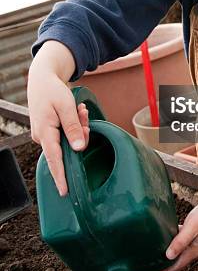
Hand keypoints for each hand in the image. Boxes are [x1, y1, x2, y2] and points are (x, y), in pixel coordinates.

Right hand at [28, 44, 89, 196]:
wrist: (42, 79)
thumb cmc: (53, 91)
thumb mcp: (66, 106)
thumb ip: (73, 127)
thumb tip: (78, 148)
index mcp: (45, 132)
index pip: (55, 160)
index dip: (61, 177)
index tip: (66, 192)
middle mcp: (42, 137)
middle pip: (67, 148)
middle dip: (80, 134)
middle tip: (82, 114)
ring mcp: (44, 135)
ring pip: (68, 140)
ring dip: (78, 127)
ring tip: (79, 109)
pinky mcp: (48, 131)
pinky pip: (65, 134)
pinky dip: (74, 125)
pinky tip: (77, 112)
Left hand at [155, 188, 197, 270]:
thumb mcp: (192, 226)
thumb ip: (180, 241)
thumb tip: (168, 256)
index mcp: (195, 251)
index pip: (176, 266)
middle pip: (178, 262)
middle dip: (165, 264)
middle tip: (151, 263)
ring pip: (182, 253)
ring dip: (171, 253)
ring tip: (157, 251)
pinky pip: (186, 244)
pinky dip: (178, 243)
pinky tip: (170, 236)